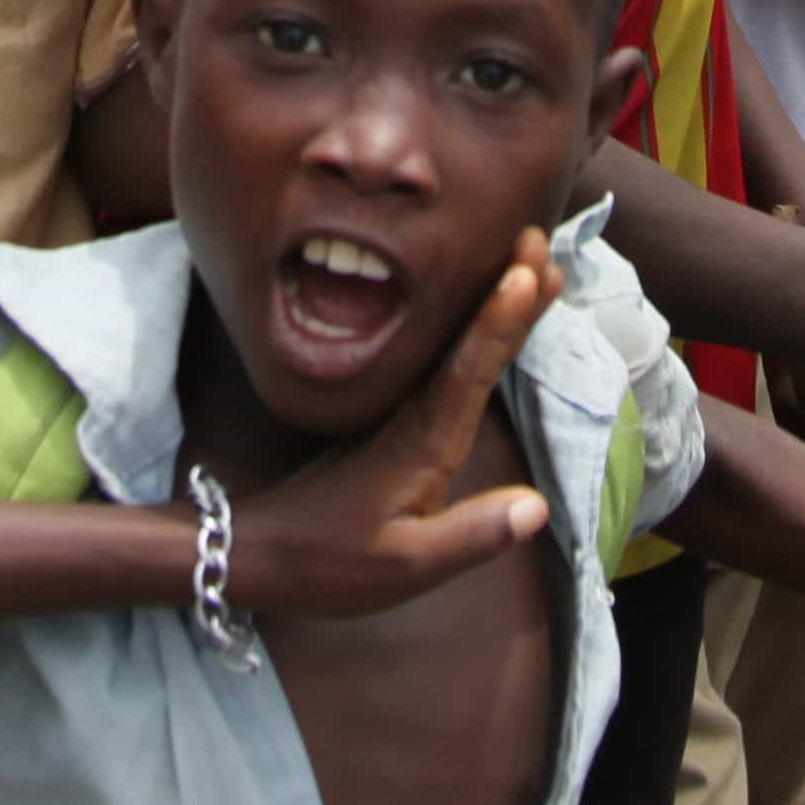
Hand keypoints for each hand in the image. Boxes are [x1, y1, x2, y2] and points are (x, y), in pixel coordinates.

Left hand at [217, 230, 567, 618]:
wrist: (263, 552)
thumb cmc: (332, 564)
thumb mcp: (406, 565)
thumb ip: (471, 535)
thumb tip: (537, 507)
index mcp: (425, 443)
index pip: (471, 369)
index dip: (501, 320)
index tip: (527, 271)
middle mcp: (418, 417)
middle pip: (472, 342)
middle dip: (509, 291)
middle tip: (540, 239)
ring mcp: (405, 416)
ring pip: (460, 347)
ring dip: (495, 304)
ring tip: (528, 263)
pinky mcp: (398, 424)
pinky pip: (447, 364)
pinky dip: (475, 334)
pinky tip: (488, 321)